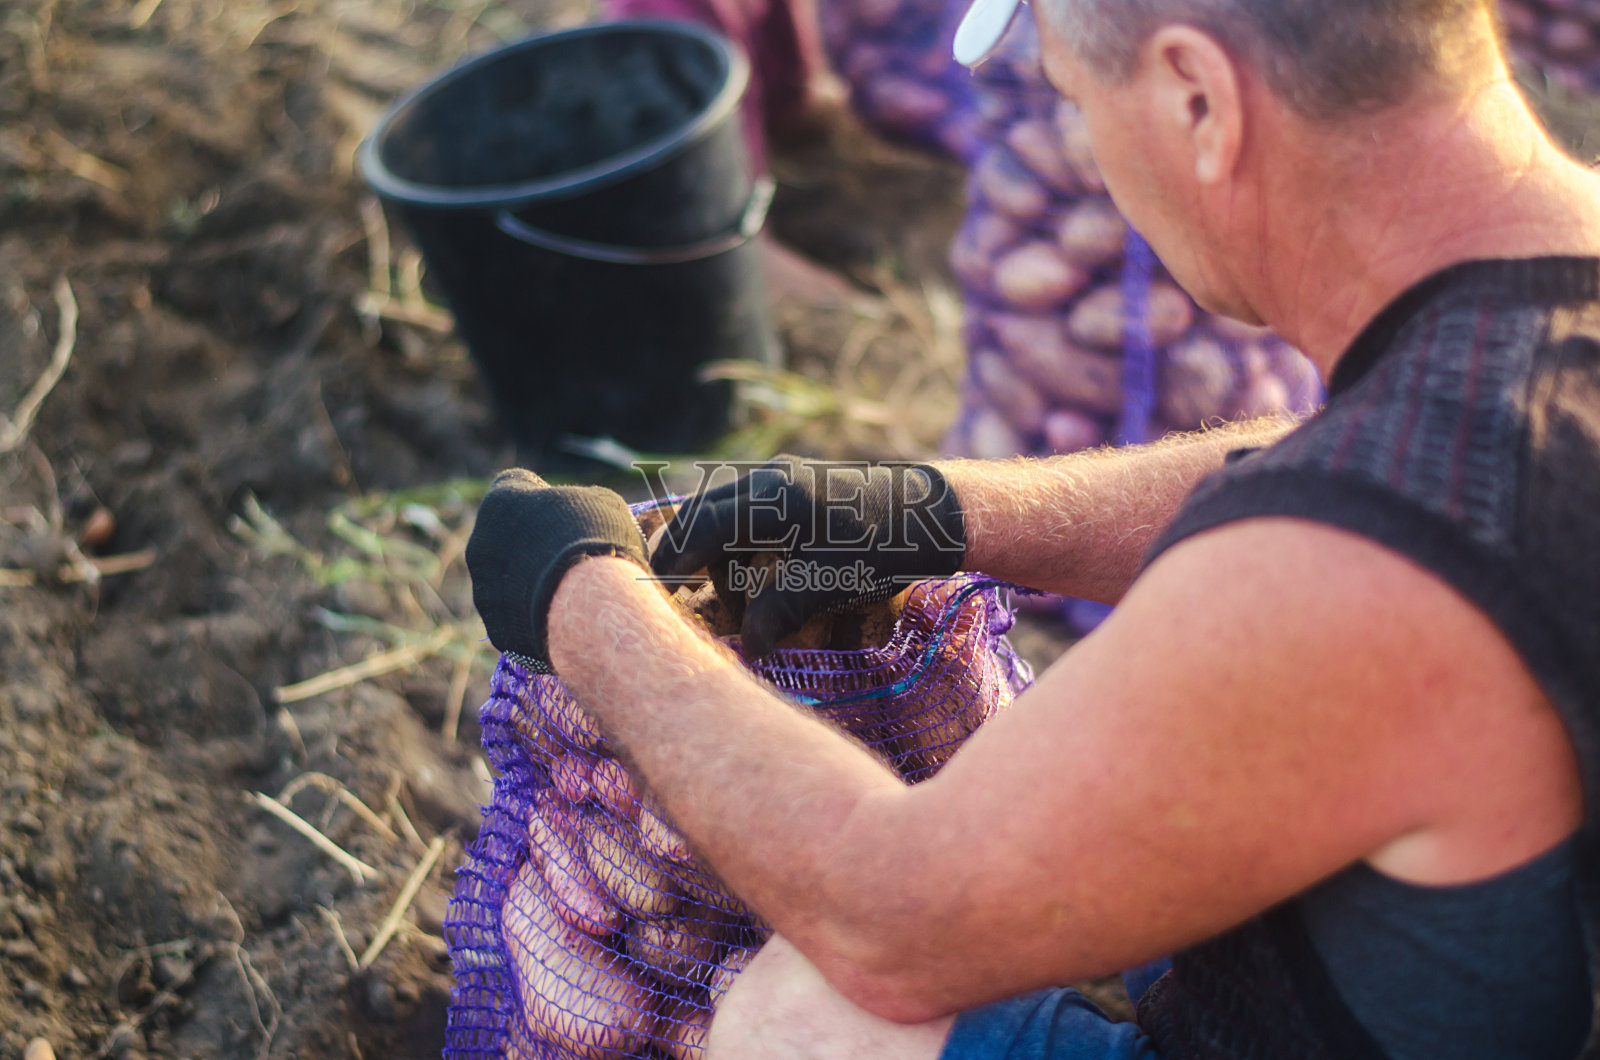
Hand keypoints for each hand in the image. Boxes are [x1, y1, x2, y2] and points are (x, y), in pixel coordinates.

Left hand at [466, 469, 647, 671]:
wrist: (590, 602)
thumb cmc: (597, 538)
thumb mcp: (601, 502)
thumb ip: (580, 503)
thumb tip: (579, 514)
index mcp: (501, 501)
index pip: (513, 486)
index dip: (540, 496)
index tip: (562, 510)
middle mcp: (481, 544)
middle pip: (506, 538)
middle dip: (532, 544)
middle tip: (568, 555)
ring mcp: (484, 590)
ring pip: (508, 581)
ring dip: (531, 582)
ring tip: (571, 592)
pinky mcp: (496, 628)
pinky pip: (516, 618)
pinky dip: (535, 617)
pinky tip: (565, 617)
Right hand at [649, 455, 965, 654]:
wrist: (934, 514)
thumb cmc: (878, 549)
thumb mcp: (824, 586)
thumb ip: (776, 615)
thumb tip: (748, 650)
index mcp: (768, 498)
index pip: (698, 526)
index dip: (670, 560)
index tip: (652, 588)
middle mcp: (768, 479)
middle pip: (702, 514)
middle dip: (686, 556)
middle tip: (671, 594)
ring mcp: (783, 478)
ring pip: (726, 517)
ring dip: (722, 560)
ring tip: (739, 609)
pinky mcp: (799, 486)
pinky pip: (750, 515)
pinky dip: (743, 548)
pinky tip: (760, 582)